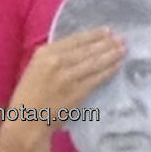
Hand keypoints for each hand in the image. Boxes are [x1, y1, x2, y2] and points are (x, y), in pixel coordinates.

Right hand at [0, 28, 123, 151]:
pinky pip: (97, 78)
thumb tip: (78, 48)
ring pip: (95, 62)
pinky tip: (118, 65)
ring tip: (123, 49)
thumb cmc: (29, 95)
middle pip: (87, 49)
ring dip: (111, 54)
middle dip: (107, 43)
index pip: (75, 39)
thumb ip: (53, 57)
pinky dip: (109, 70)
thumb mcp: (35, 68)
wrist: (27, 120)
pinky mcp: (77, 92)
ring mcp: (67, 77)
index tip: (107, 31)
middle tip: (121, 39)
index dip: (94, 34)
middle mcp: (56, 61)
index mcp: (44, 53)